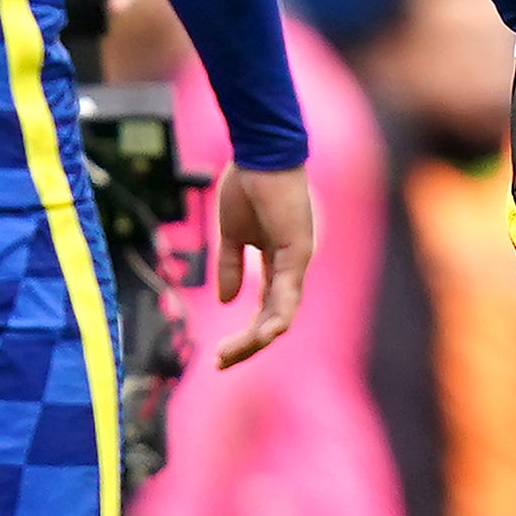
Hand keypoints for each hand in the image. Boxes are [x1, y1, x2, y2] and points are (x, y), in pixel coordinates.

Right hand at [211, 162, 313, 367]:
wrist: (258, 153)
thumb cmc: (247, 183)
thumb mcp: (230, 233)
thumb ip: (229, 266)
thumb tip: (226, 301)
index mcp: (274, 261)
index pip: (262, 309)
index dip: (243, 333)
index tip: (217, 354)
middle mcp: (290, 266)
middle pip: (272, 319)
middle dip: (247, 345)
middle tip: (220, 363)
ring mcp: (296, 261)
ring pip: (281, 315)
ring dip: (257, 339)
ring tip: (231, 355)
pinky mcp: (298, 251)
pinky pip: (289, 293)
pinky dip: (277, 317)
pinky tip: (263, 335)